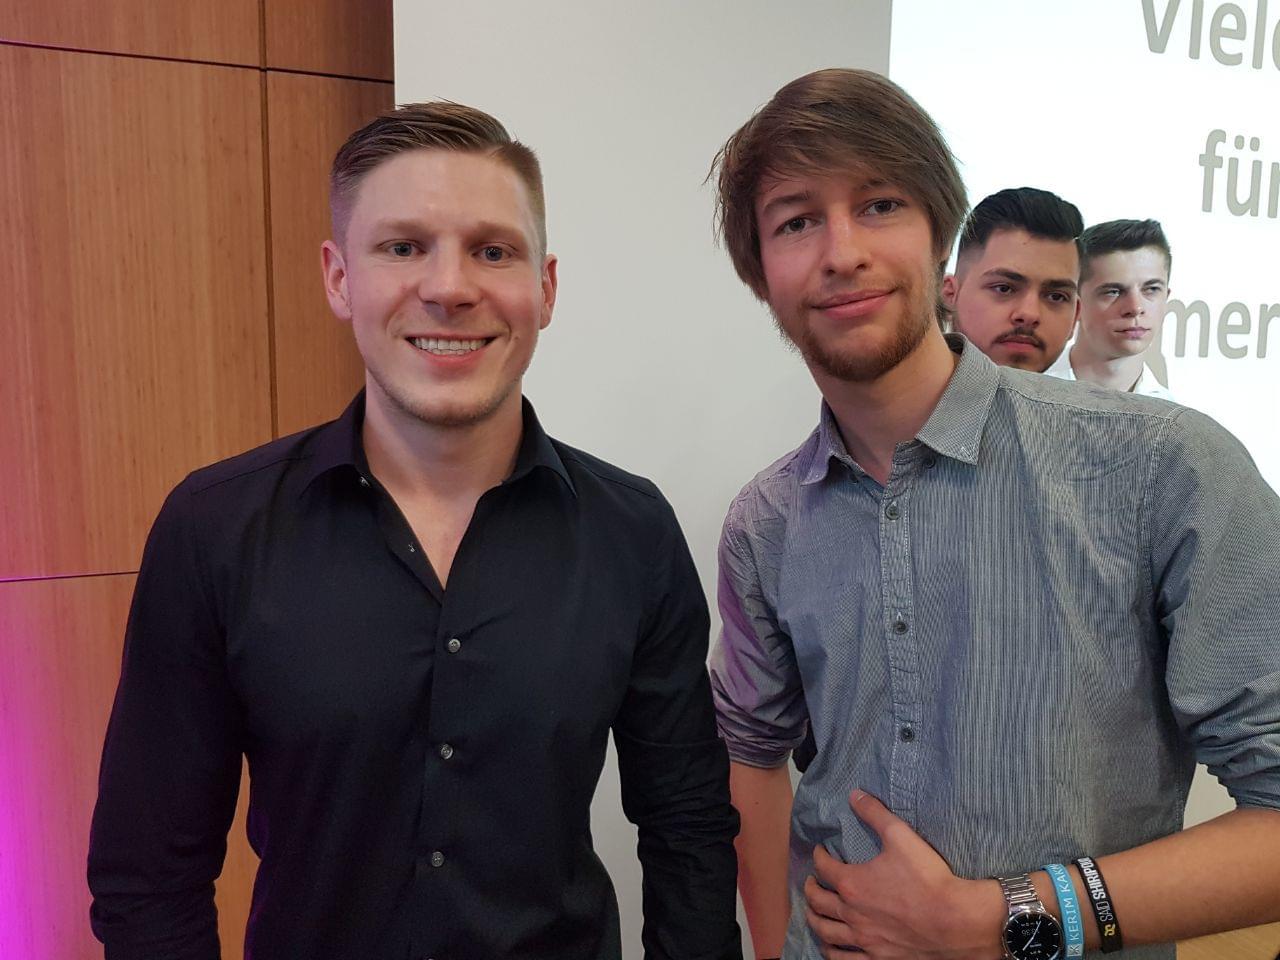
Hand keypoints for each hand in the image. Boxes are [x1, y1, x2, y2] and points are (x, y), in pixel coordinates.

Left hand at [803, 789, 1003, 958]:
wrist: (955, 921)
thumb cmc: (928, 879)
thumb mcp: (901, 836)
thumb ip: (875, 813)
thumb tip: (854, 795)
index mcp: (852, 883)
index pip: (824, 867)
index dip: (819, 856)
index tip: (821, 851)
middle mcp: (851, 913)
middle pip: (818, 901)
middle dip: (811, 889)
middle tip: (812, 882)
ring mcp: (863, 939)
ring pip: (825, 932)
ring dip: (814, 920)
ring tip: (813, 913)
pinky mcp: (876, 958)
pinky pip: (843, 959)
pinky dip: (830, 952)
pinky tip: (829, 948)